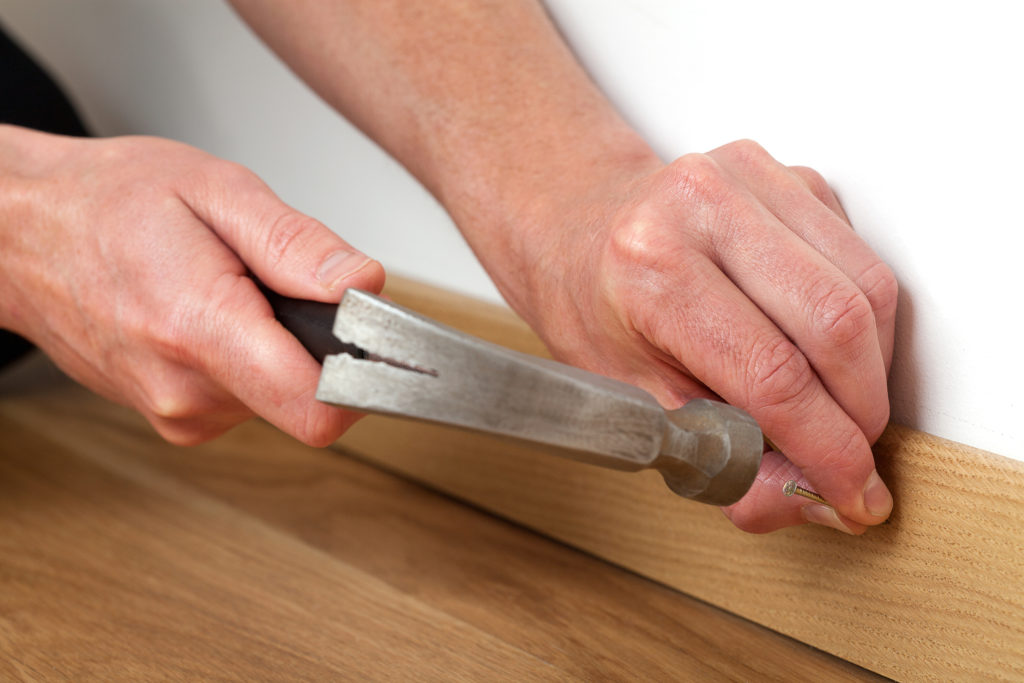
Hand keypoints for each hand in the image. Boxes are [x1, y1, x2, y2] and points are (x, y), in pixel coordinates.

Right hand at [0, 126, 384, 445]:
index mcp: (200, 330)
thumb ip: (296, 245)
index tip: (384, 345)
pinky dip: (254, 358)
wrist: (22, 235)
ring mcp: (179, 413)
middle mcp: (187, 392)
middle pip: (311, 397)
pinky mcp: (177, 417)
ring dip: (283, 347)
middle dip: (320, 343)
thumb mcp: (216, 191)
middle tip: (283, 285)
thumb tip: (365, 286)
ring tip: (235, 291)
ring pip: (283, 397)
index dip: (370, 379)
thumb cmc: (107, 203)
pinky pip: (250, 397)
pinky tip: (218, 314)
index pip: (319, 407)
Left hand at [509, 140, 895, 532]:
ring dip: (871, 369)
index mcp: (650, 270)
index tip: (855, 493)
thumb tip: (815, 502)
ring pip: (867, 288)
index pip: (772, 374)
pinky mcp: (786, 171)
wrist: (577, 229)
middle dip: (862, 412)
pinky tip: (823, 347)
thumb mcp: (634, 401)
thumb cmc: (594, 311)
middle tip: (853, 456)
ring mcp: (748, 177)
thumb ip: (724, 461)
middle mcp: (701, 207)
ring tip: (839, 406)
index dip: (828, 449)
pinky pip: (861, 256)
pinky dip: (861, 321)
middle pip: (836, 325)